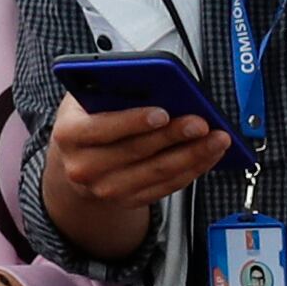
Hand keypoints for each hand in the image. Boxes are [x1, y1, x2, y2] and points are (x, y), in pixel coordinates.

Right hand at [40, 95, 231, 260]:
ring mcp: (107, 189)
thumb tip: (151, 84)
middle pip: (137, 151)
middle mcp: (84, 167)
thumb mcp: (84, 99)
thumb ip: (109, 91)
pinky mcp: (129, 201)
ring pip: (158, 172)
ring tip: (217, 139)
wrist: (75, 161)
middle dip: (174, 135)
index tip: (163, 112)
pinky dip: (192, 170)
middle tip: (201, 122)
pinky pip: (167, 187)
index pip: (103, 128)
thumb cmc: (86, 122)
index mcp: (69, 135)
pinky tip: (208, 155)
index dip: (134, 121)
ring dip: (193, 155)